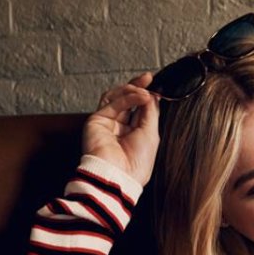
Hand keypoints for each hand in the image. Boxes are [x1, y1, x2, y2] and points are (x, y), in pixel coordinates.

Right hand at [82, 72, 159, 186]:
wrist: (119, 176)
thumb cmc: (137, 163)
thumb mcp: (151, 133)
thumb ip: (150, 112)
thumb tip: (153, 94)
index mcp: (132, 134)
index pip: (138, 109)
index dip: (147, 96)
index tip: (157, 85)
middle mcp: (119, 128)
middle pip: (127, 100)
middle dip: (138, 87)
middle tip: (149, 78)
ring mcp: (107, 123)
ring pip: (117, 98)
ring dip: (132, 90)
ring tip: (145, 90)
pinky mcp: (96, 120)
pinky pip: (112, 103)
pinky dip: (127, 97)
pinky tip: (140, 95)